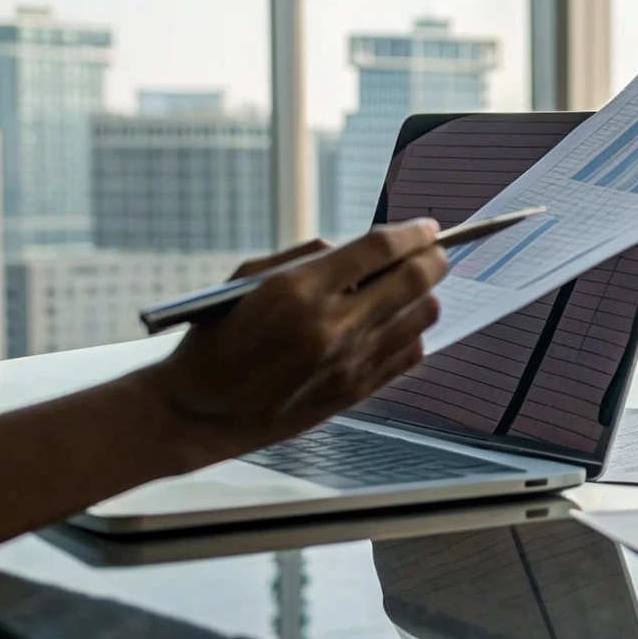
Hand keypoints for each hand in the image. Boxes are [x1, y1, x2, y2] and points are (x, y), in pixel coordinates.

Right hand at [139, 220, 448, 463]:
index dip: (413, 233)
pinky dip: (413, 332)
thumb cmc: (216, 340)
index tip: (426, 227)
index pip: (379, 249)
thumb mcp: (247, 281)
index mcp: (299, 290)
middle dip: (434, 258)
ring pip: (421, 317)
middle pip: (413, 280)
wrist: (200, 411)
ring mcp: (348, 362)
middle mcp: (331, 326)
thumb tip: (358, 248)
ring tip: (417, 287)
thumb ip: (307, 257)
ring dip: (427, 295)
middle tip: (436, 251)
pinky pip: (410, 354)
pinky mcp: (355, 391)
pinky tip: (400, 324)